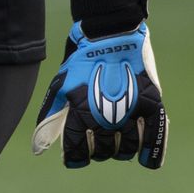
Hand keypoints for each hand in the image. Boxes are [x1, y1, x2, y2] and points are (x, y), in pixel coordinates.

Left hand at [32, 21, 167, 168]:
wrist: (110, 33)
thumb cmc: (82, 59)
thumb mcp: (61, 85)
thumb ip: (51, 115)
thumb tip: (38, 147)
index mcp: (81, 113)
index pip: (77, 149)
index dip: (75, 158)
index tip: (75, 159)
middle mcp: (106, 117)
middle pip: (102, 151)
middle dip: (96, 151)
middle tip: (96, 143)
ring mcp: (130, 112)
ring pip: (126, 149)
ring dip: (119, 151)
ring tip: (116, 143)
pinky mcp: (151, 104)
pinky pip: (155, 137)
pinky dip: (151, 152)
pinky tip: (145, 159)